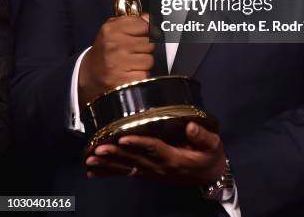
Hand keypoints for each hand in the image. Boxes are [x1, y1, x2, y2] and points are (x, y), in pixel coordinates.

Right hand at [78, 14, 153, 106]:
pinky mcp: (121, 81)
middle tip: (135, 51)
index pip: (145, 26)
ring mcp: (117, 64)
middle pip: (149, 44)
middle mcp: (114, 45)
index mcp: (112, 29)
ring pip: (149, 60)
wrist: (90, 73)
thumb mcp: (114, 29)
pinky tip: (131, 72)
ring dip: (144, 63)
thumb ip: (133, 21)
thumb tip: (150, 18)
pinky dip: (140, 75)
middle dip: (145, 48)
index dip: (147, 31)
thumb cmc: (106, 49)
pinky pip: (145, 75)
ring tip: (132, 62)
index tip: (143, 35)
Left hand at [85, 122, 226, 185]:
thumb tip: (189, 127)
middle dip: (115, 154)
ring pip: (127, 167)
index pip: (154, 149)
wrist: (210, 176)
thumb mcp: (213, 145)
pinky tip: (94, 170)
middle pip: (135, 160)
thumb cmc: (210, 157)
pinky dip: (110, 171)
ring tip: (90, 159)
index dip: (139, 143)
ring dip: (108, 164)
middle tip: (97, 149)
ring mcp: (153, 172)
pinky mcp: (148, 173)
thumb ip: (202, 136)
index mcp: (174, 158)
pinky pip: (127, 172)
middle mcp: (160, 167)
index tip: (124, 138)